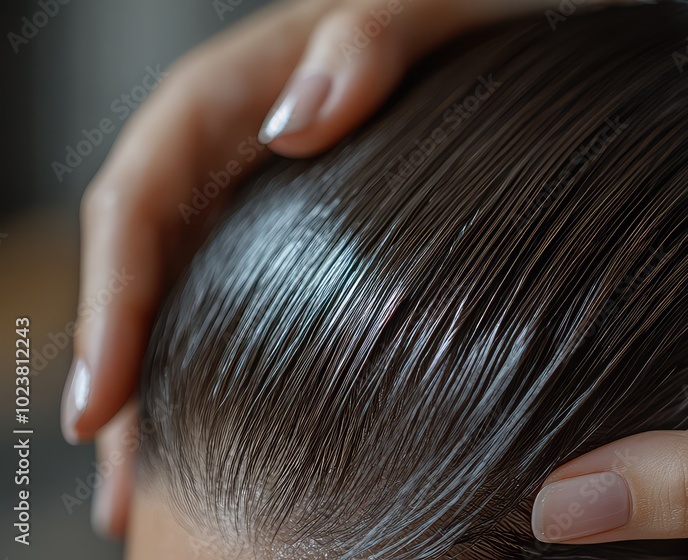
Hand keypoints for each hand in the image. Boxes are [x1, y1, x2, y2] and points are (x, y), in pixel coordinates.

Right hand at [64, 0, 594, 537]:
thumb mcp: (431, 4)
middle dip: (126, 372)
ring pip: (189, 291)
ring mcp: (274, 190)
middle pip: (149, 263)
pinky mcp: (311, 227)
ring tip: (151, 497)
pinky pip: (245, 297)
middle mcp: (243, 145)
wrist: (531, 20)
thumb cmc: (480, 8)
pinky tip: (228, 438)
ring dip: (165, 392)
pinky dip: (223, 371)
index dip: (110, 300)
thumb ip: (370, 39)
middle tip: (123, 489)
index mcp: (244, 87)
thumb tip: (295, 125)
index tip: (102, 400)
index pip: (143, 196)